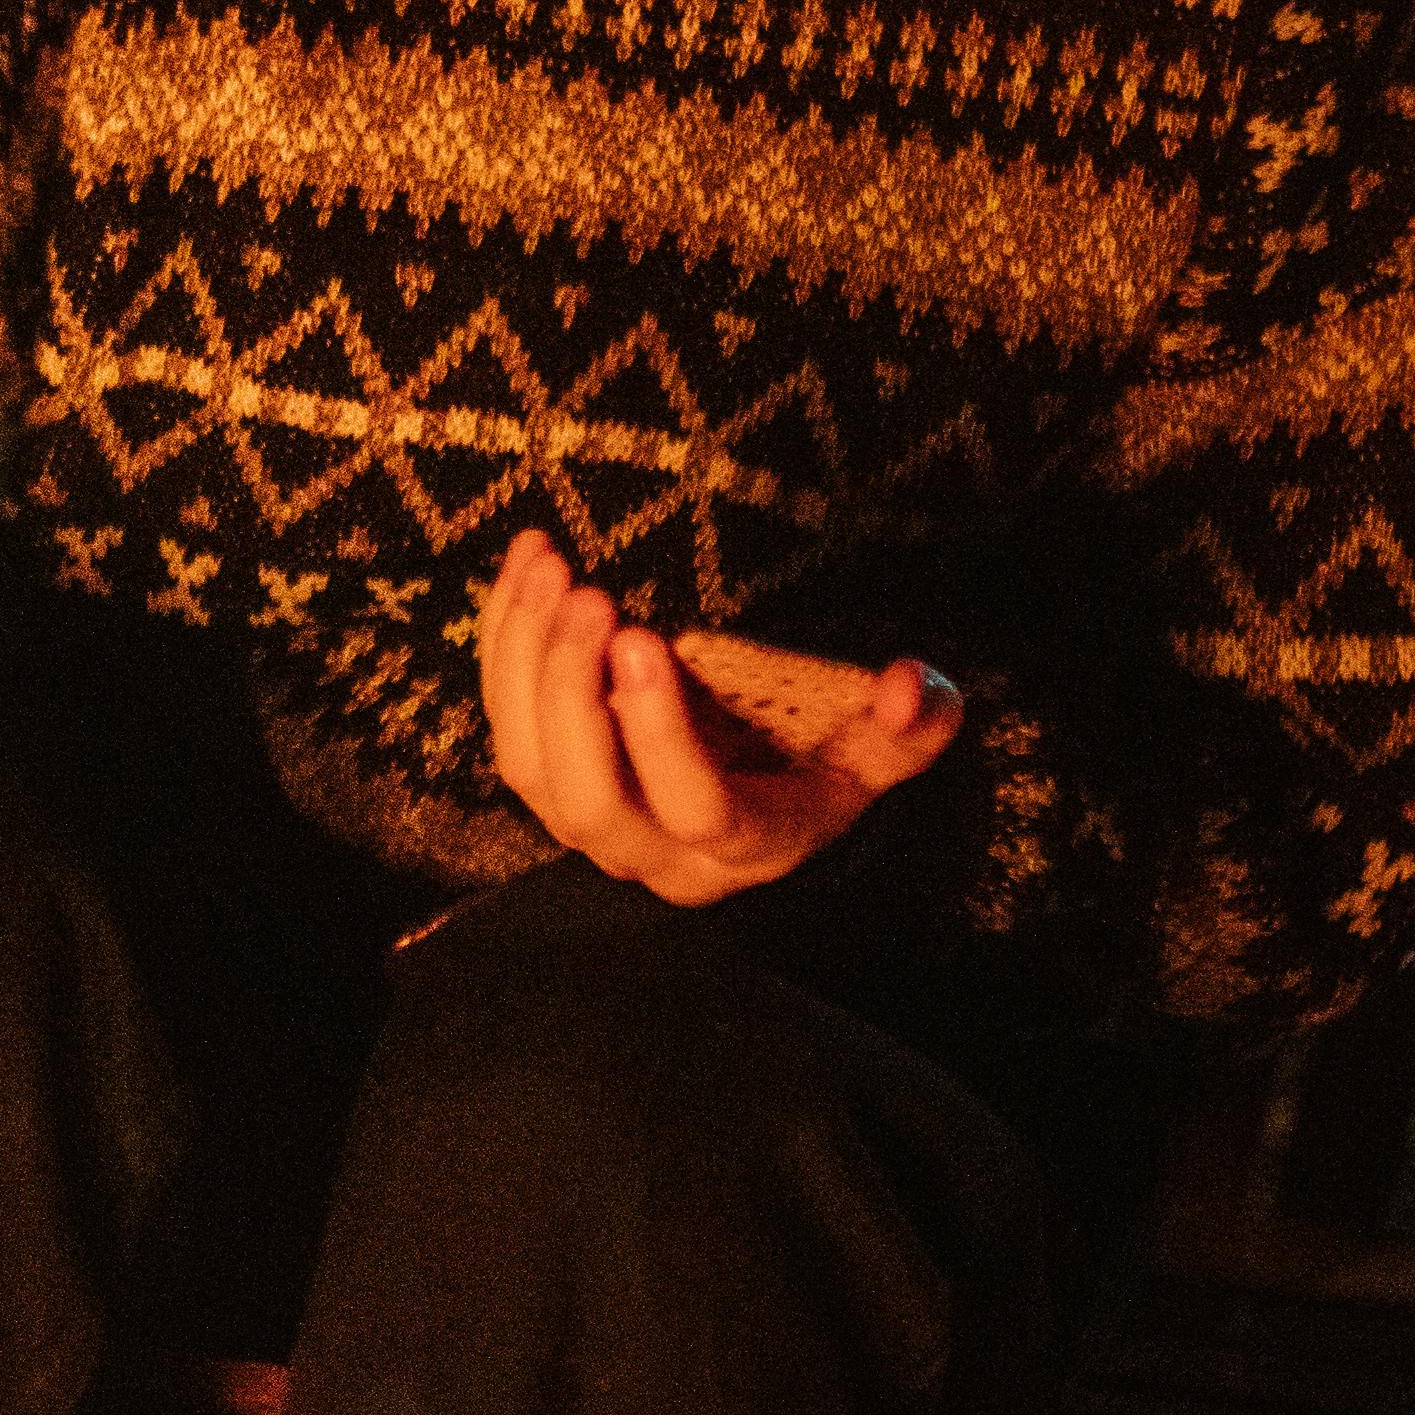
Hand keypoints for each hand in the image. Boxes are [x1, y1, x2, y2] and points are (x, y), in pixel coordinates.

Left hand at [478, 532, 961, 906]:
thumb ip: (911, 724)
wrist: (760, 789)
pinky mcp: (546, 778)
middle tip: (588, 595)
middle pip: (587, 799)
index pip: (695, 808)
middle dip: (573, 692)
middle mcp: (653, 850)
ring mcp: (589, 822)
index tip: (644, 637)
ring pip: (527, 764)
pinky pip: (504, 720)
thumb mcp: (882, 750)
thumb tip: (905, 687)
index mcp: (743, 844)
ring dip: (526, 660)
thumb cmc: (826, 760)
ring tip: (551, 567)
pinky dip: (503, 640)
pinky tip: (525, 565)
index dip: (660, 735)